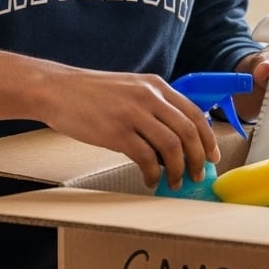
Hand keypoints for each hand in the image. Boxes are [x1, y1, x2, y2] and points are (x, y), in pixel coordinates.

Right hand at [39, 68, 218, 190]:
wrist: (57, 90)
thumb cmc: (91, 93)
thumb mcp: (131, 88)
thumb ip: (154, 105)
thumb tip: (176, 138)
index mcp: (156, 85)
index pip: (194, 113)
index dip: (208, 138)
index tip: (212, 156)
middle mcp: (149, 97)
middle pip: (188, 131)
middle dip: (198, 158)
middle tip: (197, 175)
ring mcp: (133, 114)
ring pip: (171, 146)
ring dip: (178, 170)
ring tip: (174, 182)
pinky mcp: (116, 132)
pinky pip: (146, 158)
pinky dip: (152, 174)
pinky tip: (149, 180)